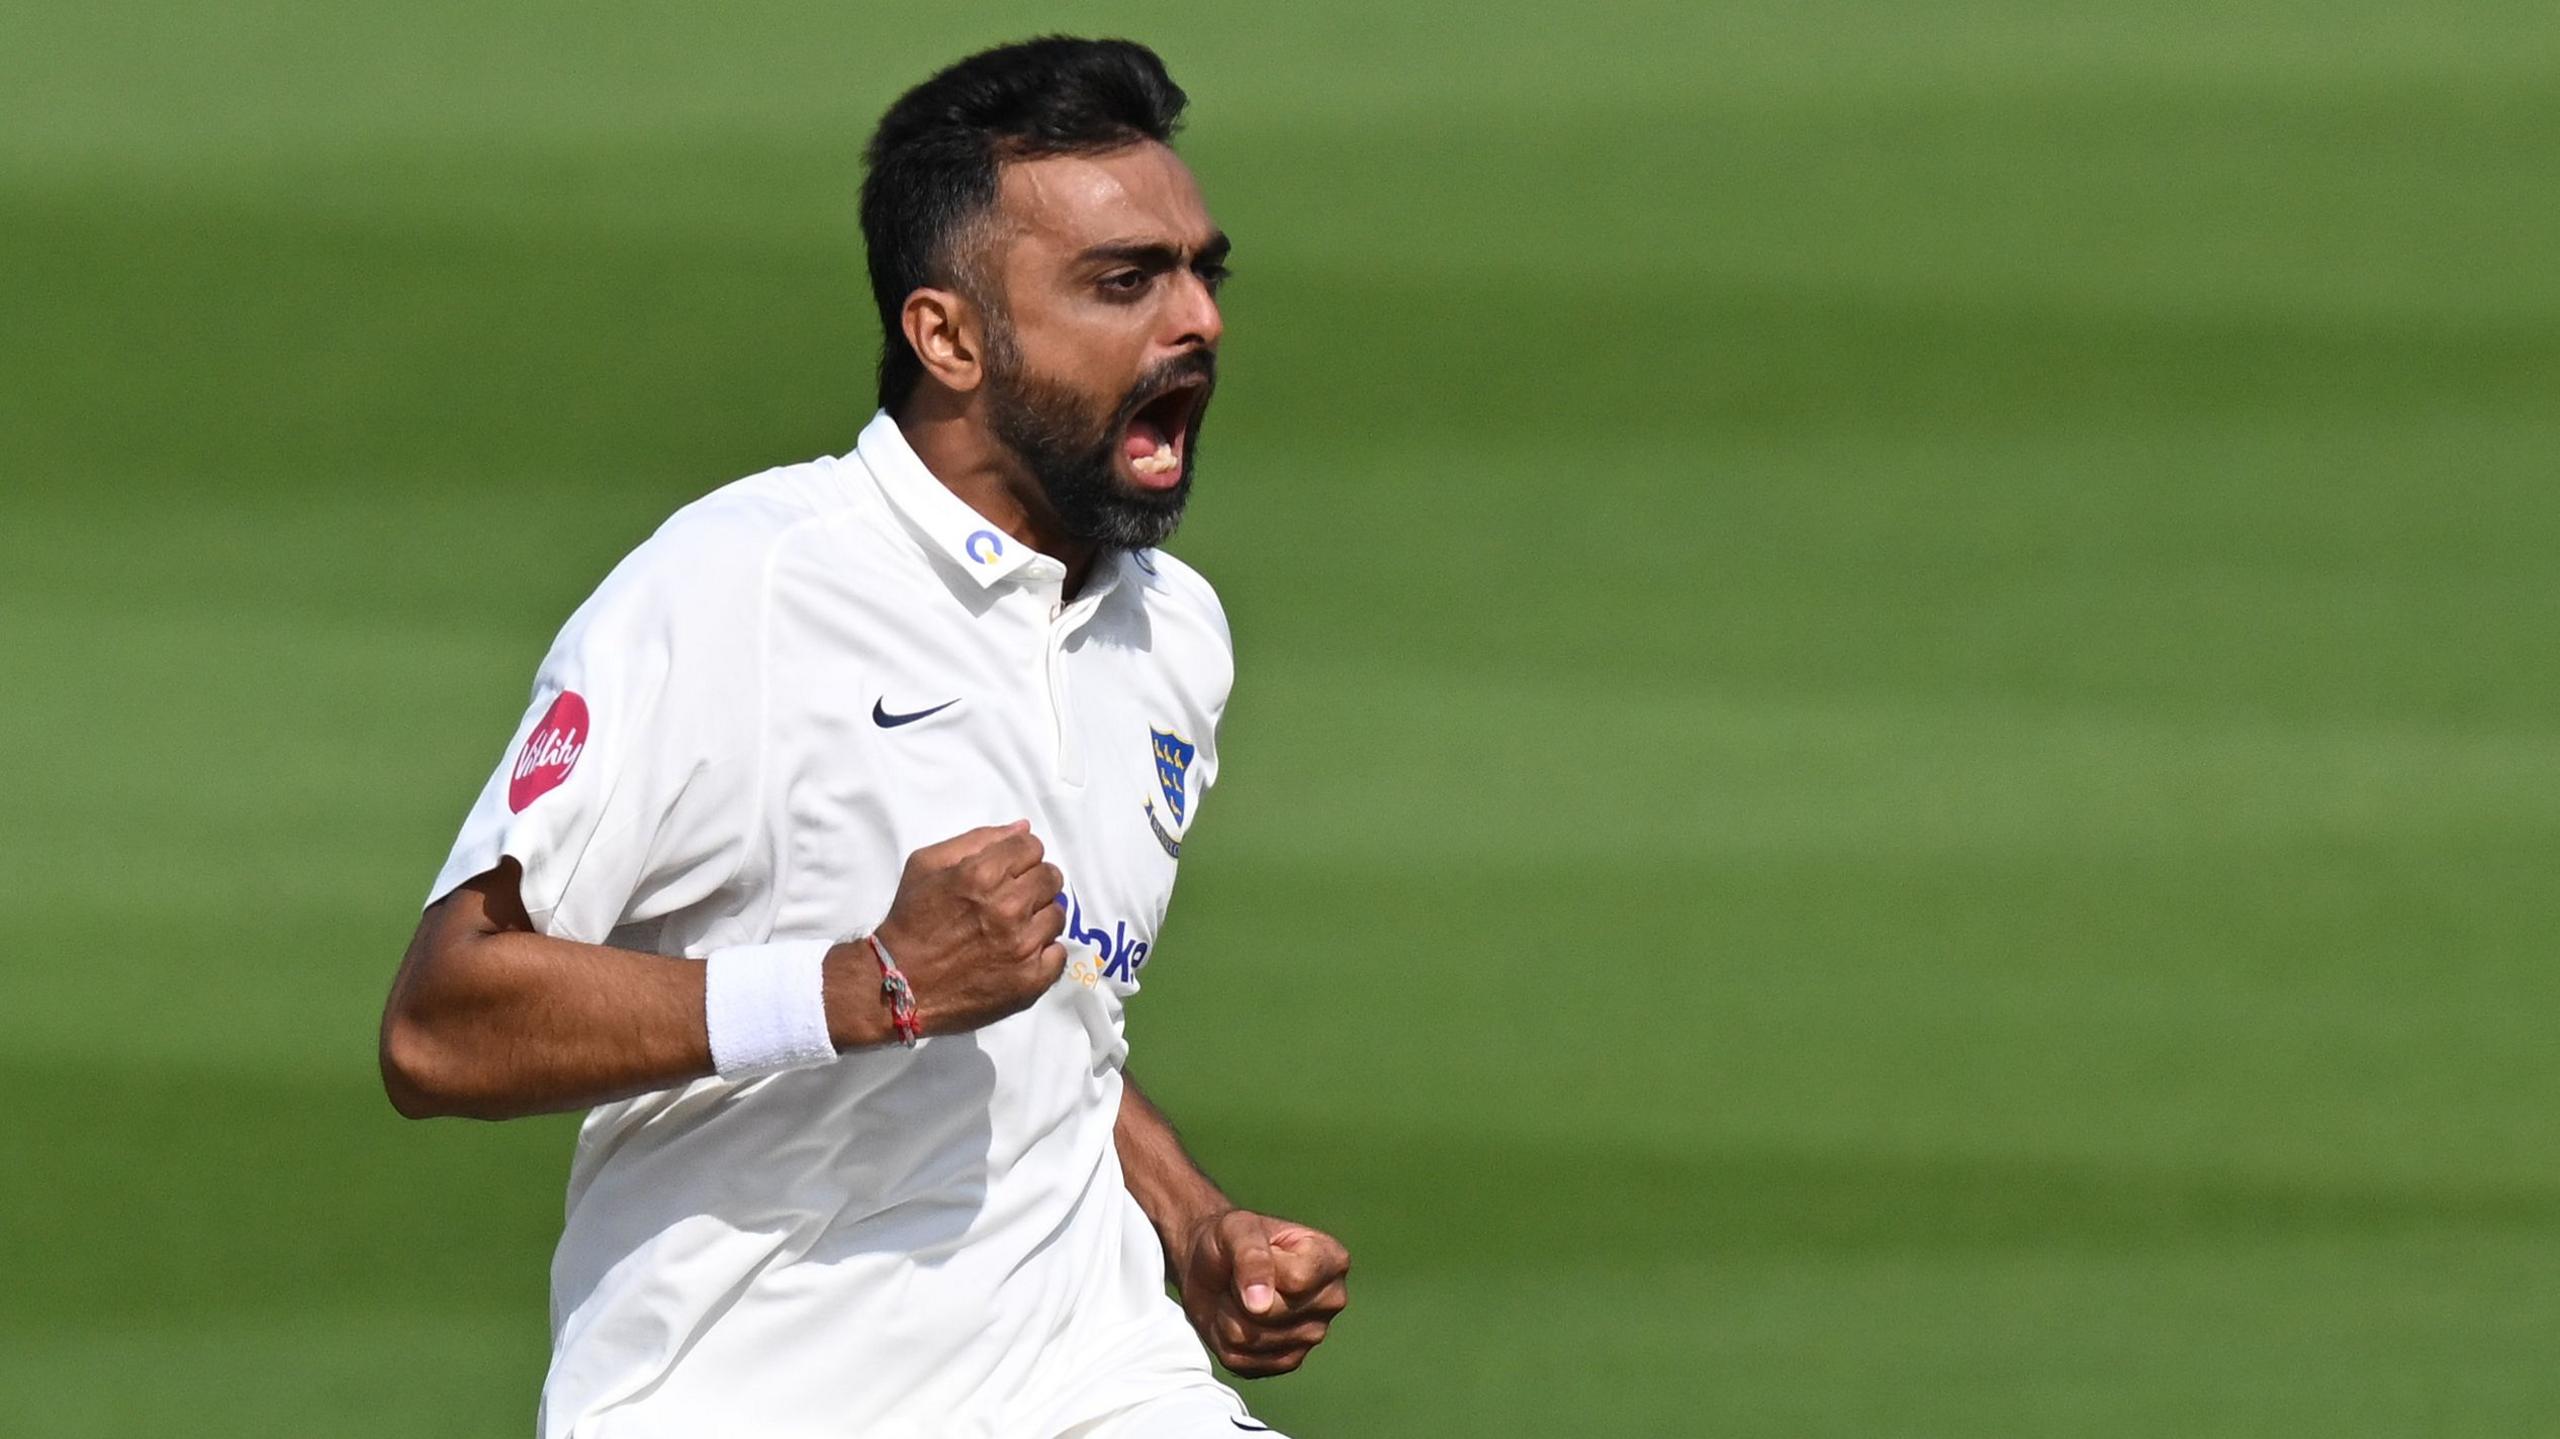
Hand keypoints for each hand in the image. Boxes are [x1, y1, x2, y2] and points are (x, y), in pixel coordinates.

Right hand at [829, 821, 1066, 1043]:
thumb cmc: (911, 919)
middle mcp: (1009, 907)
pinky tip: (1019, 954)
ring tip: (1013, 929)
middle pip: (1051, 878)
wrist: (900, 983)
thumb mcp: (927, 865)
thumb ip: (977, 840)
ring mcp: (1023, 946)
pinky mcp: (1031, 980)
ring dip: (1039, 917)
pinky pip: (1059, 954)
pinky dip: (1043, 952)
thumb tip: (1023, 828)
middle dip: (1034, 883)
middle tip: (1012, 899)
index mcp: (983, 874)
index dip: (1020, 856)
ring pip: (1058, 914)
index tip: (1008, 871)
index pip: (1033, 847)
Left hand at [1174, 1208, 1350, 1376]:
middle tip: (1239, 1276)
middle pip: (1273, 1314)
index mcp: (1332, 1261)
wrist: (1208, 1266)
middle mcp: (1331, 1301)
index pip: (1296, 1281)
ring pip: (1252, 1339)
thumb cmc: (1229, 1240)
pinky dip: (1224, 1340)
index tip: (1251, 1252)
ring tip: (1235, 1296)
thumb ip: (1252, 1258)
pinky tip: (1233, 1318)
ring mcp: (1312, 1336)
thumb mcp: (1237, 1230)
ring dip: (1229, 1316)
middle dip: (1241, 1294)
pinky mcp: (1287, 1361)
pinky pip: (1243, 1361)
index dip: (1260, 1269)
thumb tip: (1260, 1305)